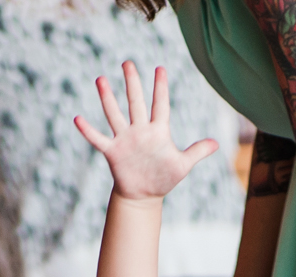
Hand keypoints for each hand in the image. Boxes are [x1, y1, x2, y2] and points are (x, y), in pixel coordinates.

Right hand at [73, 63, 219, 203]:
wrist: (144, 195)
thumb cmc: (164, 178)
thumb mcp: (183, 166)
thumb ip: (197, 152)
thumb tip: (217, 144)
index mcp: (158, 131)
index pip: (160, 105)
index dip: (161, 88)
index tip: (160, 69)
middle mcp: (140, 131)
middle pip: (136, 103)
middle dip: (132, 83)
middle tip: (128, 63)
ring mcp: (125, 140)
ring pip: (115, 115)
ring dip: (108, 99)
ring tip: (101, 79)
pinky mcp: (113, 152)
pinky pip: (98, 139)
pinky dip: (88, 131)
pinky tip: (78, 119)